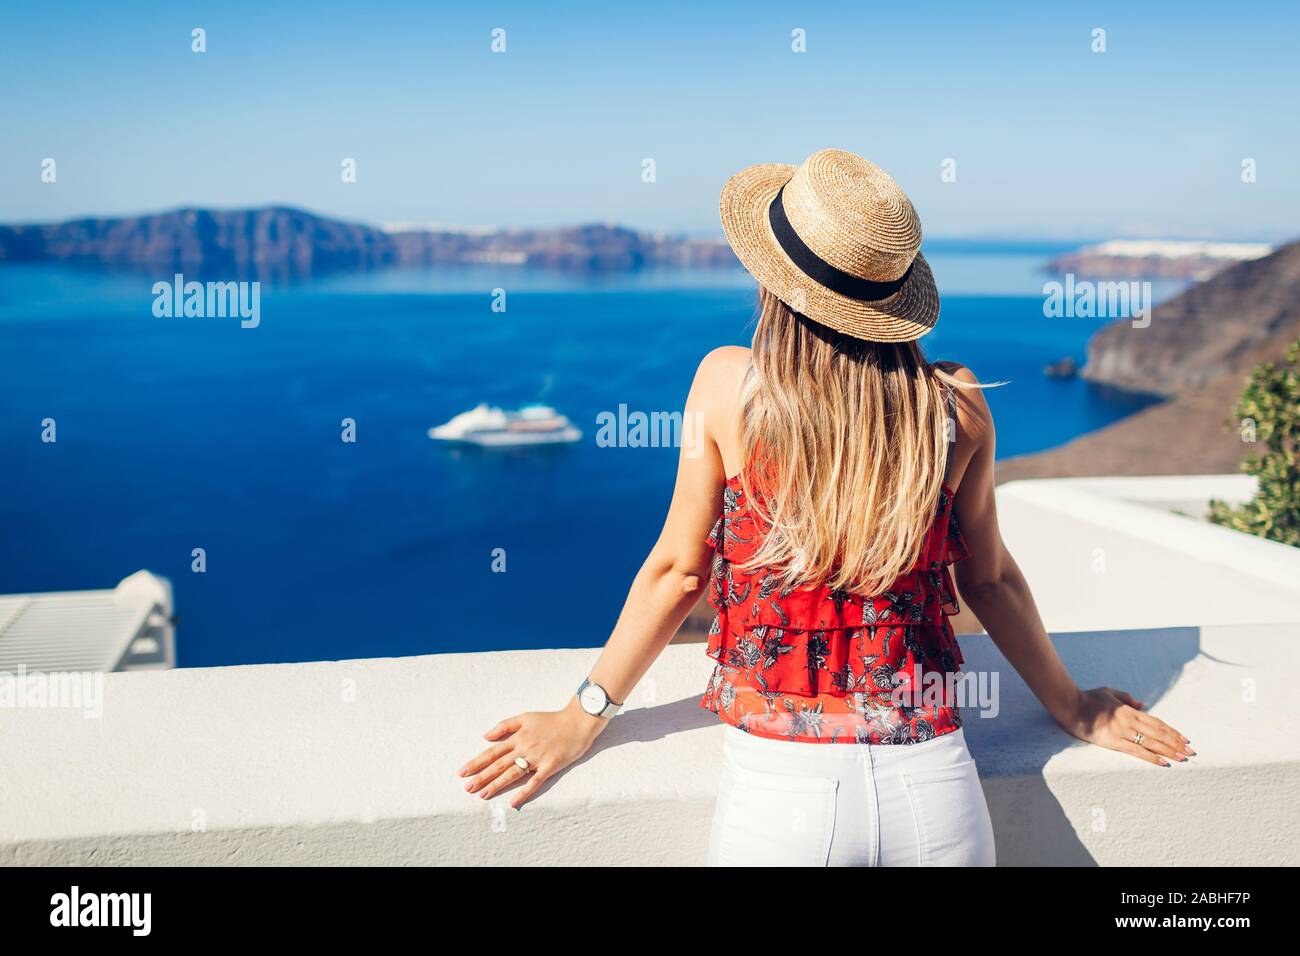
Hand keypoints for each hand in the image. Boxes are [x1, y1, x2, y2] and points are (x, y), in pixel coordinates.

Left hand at [457, 701, 604, 809]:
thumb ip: (505, 725)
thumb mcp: (525, 717)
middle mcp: (524, 749)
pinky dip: (524, 793)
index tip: (462, 772)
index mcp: (517, 737)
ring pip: (512, 774)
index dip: (476, 762)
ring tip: (482, 795)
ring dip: (496, 785)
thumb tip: (486, 736)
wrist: (577, 722)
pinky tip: (513, 802)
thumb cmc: (551, 720)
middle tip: (467, 788)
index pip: (492, 752)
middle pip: (498, 765)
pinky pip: (535, 782)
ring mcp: (537, 759)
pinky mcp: (549, 767)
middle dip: (481, 777)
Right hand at [1060, 687, 1193, 766]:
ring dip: (1168, 752)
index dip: (1172, 732)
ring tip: (1182, 759)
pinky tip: (1162, 762)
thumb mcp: (1110, 692)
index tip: (1185, 739)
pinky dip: (1150, 757)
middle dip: (1176, 744)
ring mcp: (1121, 733)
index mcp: (1128, 710)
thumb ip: (1127, 698)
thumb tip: (1143, 705)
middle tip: (1190, 752)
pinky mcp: (1112, 742)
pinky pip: (1135, 751)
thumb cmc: (1089, 698)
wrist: (1070, 706)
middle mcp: (1128, 722)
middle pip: (1157, 734)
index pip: (1156, 723)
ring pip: (1150, 743)